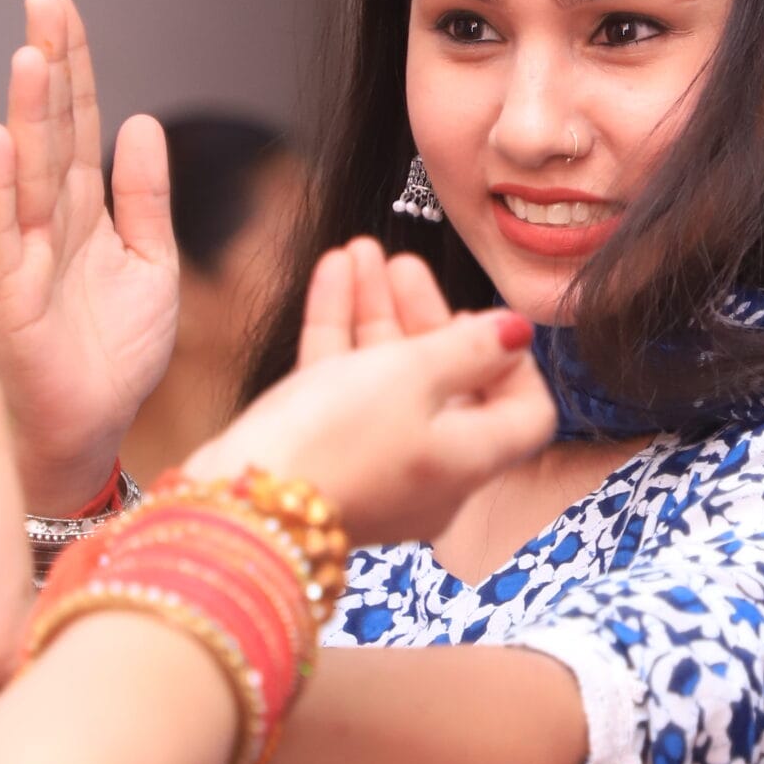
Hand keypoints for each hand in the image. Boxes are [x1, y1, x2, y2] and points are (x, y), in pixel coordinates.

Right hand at [0, 0, 179, 509]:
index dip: (72, 65)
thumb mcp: (152, 264)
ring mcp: (27, 258)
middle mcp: (50, 224)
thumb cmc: (116, 358)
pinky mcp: (14, 303)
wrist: (94, 433)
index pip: (78, 121)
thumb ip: (145, 197)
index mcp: (84, 210)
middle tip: (43, 0)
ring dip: (24, 114)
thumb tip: (142, 121)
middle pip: (48, 130)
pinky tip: (0, 144)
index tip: (60, 6)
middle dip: (45, 65)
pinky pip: (8, 240)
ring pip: (25, 174)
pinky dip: (2, 191)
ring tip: (28, 54)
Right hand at [182, 239, 554, 544]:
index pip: (523, 414)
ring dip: (376, 311)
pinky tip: (332, 274)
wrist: (239, 512)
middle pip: (447, 385)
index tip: (483, 319)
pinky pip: (344, 391)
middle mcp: (431, 472)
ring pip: (387, 380)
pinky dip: (341, 333)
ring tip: (358, 251)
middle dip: (423, 315)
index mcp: (471, 460)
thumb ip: (470, 349)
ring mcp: (377, 467)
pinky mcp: (326, 459)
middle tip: (403, 264)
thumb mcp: (412, 377)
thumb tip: (518, 333)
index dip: (512, 361)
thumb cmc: (336, 442)